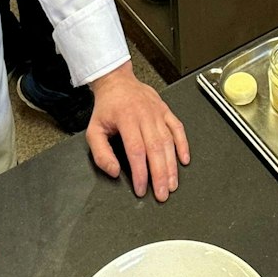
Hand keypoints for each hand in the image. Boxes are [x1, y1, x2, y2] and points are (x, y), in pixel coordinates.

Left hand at [85, 65, 189, 200]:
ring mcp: (157, 113)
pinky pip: (178, 128)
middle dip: (160, 175)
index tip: (141, 189)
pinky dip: (183, 145)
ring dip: (171, 165)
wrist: (117, 82)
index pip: (136, 151)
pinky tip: (184, 160)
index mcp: (126, 119)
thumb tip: (114, 171)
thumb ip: (101, 153)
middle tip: (162, 194)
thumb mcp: (93, 130)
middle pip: (155, 149)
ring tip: (172, 184)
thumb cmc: (106, 108)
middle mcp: (144, 115)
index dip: (140, 173)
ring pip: (168, 142)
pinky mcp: (166, 111)